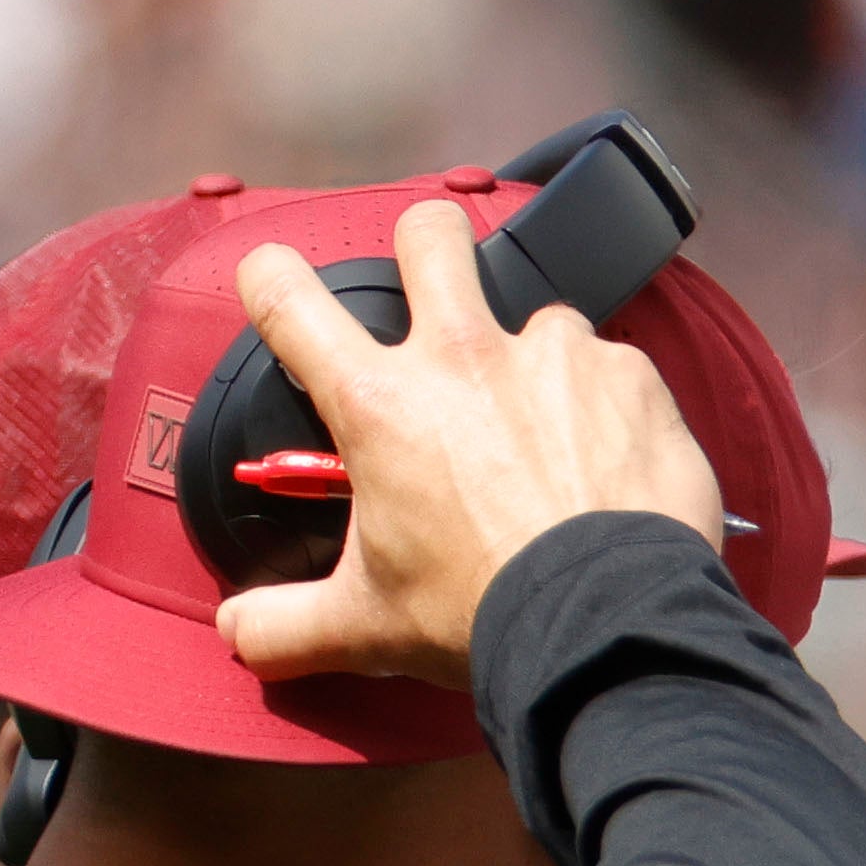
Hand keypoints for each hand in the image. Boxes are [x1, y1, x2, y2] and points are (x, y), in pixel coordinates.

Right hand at [209, 197, 728, 694]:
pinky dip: (607, 407)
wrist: (605, 630)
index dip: (272, 279)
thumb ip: (284, 625)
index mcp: (380, 403)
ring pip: (536, 317)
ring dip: (534, 361)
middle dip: (425, 248)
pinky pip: (612, 368)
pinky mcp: (628, 375)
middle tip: (436, 295)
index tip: (278, 286)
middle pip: (429, 234)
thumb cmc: (482, 616)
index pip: (288, 299)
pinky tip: (608, 461)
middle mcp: (464, 357)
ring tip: (546, 433)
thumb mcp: (365, 626)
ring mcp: (553, 355)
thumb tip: (237, 631)